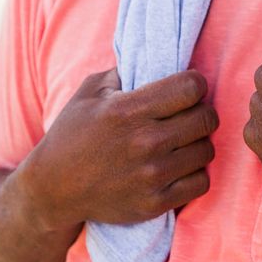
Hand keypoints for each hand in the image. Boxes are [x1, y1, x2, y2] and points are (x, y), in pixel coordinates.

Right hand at [15, 68, 218, 228]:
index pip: (191, 88)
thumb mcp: (88, 92)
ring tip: (181, 142)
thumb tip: (156, 59)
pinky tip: (178, 167)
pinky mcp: (155, 202)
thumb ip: (123, 71)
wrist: (54, 189)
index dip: (194, 84)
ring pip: (207, 150)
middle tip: (187, 115)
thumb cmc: (71, 135)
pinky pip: (201, 183)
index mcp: (128, 110)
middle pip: (206, 119)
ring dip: (198, 143)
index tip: (187, 89)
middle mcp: (144, 142)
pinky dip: (194, 174)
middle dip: (200, 112)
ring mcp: (151, 175)